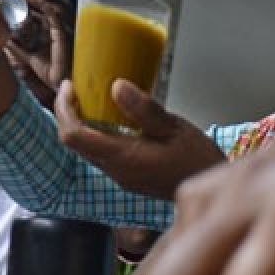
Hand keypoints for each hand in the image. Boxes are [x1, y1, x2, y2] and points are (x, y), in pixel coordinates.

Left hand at [3, 7, 70, 108]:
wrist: (61, 83)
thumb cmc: (49, 73)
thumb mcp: (29, 59)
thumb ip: (19, 50)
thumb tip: (5, 41)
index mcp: (44, 37)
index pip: (32, 21)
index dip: (21, 12)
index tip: (8, 6)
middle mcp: (50, 32)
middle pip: (37, 14)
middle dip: (25, 5)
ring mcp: (56, 31)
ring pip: (43, 11)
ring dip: (32, 1)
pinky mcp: (60, 33)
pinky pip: (52, 16)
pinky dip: (43, 6)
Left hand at [55, 79, 225, 199]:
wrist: (210, 188)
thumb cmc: (197, 160)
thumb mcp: (174, 127)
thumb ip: (144, 109)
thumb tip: (117, 86)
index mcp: (122, 158)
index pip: (74, 136)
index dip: (64, 110)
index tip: (68, 87)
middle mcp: (116, 170)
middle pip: (74, 143)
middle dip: (67, 114)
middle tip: (73, 88)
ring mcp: (120, 176)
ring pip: (86, 149)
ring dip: (80, 123)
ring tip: (88, 97)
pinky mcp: (128, 175)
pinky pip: (101, 153)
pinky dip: (95, 133)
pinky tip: (109, 117)